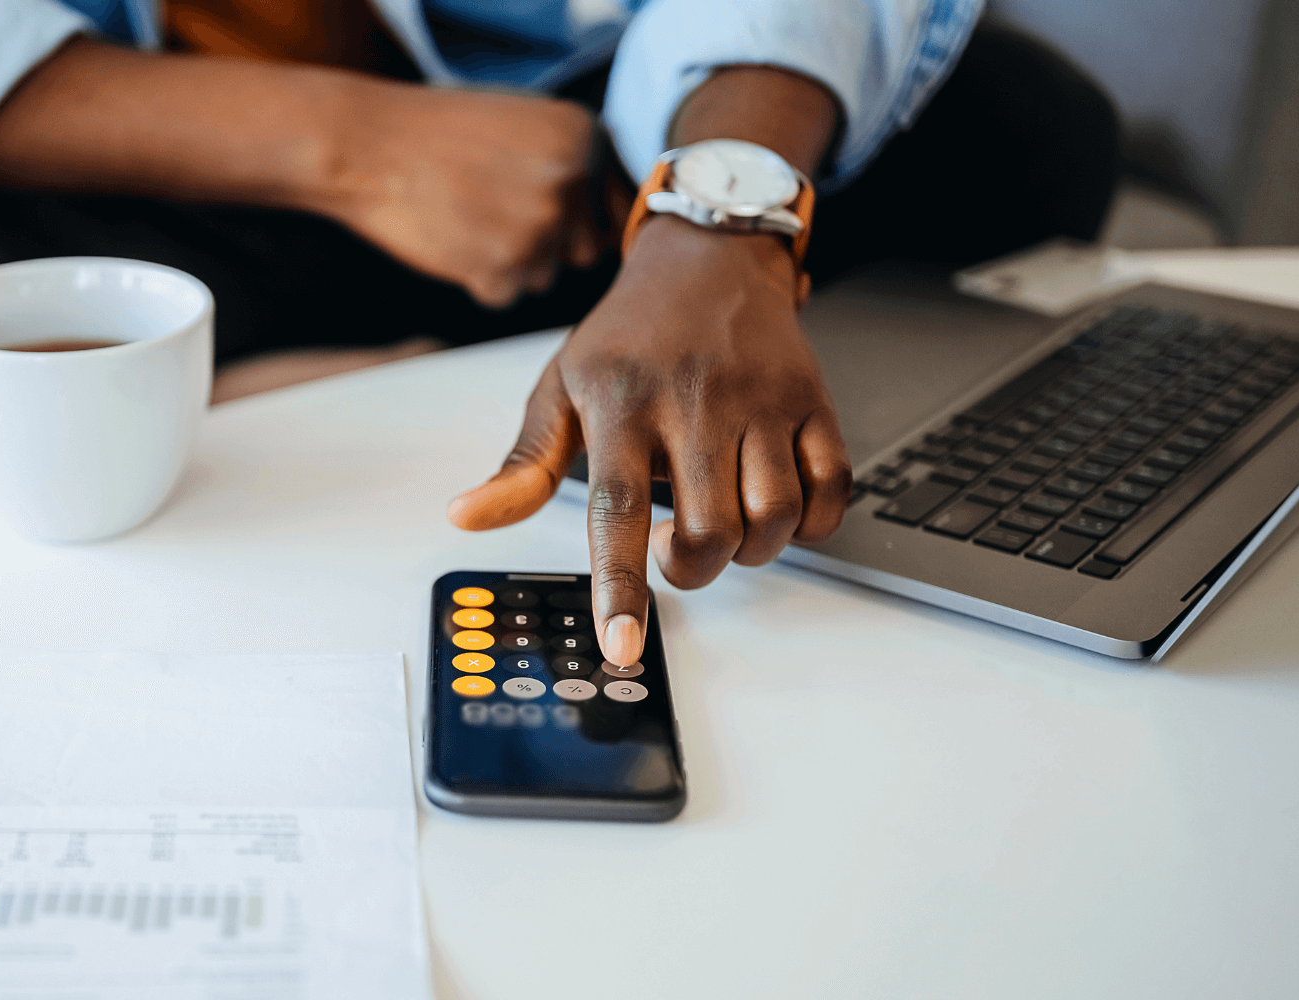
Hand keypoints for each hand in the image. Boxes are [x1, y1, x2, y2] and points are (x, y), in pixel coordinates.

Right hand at [310, 84, 604, 307]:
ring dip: (510, 261)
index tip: (542, 211)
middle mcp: (572, 180)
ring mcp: (539, 227)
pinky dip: (476, 277)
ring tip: (464, 218)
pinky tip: (448, 237)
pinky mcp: (501, 269)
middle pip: (585, 249)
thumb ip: (571, 163)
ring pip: (544, 275)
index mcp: (585, 135)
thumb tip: (609, 220)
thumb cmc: (437, 133)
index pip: (614, 204)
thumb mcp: (523, 123)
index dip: (579, 216)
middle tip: (494, 215)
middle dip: (549, 244)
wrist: (366, 145)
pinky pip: (505, 294)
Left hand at [446, 218, 853, 664]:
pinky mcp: (813, 401)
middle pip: (709, 529)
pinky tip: (776, 508)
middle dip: (692, 569)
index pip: (617, 510)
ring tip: (722, 526)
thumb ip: (522, 464)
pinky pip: (832, 490)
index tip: (621, 645)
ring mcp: (762, 402)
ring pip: (774, 517)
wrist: (709, 259)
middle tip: (673, 549)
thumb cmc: (629, 335)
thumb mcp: (560, 387)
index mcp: (623, 404)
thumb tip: (467, 517)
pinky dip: (810, 522)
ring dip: (751, 550)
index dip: (619, 585)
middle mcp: (697, 403)